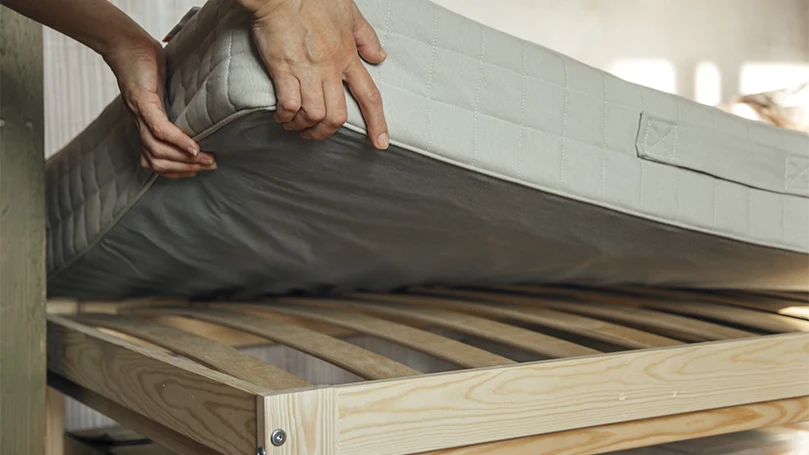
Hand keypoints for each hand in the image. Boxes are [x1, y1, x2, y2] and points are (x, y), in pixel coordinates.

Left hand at [104, 37, 217, 178]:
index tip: (199, 169)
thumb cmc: (147, 65)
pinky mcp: (141, 101)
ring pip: (157, 151)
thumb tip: (198, 119)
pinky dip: (178, 141)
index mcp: (144, 126)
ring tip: (206, 159)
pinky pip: (159, 129)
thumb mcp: (164, 93)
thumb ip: (175, 109)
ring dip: (184, 159)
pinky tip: (193, 147)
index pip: (155, 162)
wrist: (126, 42)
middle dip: (185, 169)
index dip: (176, 171)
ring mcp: (139, 114)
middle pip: (156, 162)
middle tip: (210, 165)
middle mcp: (139, 124)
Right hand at [248, 0, 389, 149]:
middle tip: (316, 132)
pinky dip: (285, 116)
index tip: (380, 143)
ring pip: (315, 115)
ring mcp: (307, 70)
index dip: (377, 122)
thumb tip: (379, 56)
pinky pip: (289, 106)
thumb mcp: (349, 13)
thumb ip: (365, 36)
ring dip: (304, 126)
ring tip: (295, 124)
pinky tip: (281, 115)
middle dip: (327, 131)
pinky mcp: (284, 70)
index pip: (369, 96)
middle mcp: (330, 69)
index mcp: (348, 57)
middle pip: (338, 116)